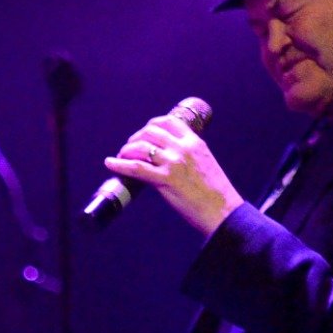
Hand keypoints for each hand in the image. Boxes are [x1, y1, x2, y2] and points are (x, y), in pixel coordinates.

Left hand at [102, 114, 244, 235]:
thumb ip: (189, 155)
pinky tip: (110, 163)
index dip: (151, 125)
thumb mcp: (205, 163)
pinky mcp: (166, 179)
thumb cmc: (215, 192)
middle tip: (129, 147)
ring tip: (121, 156)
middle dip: (136, 137)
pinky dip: (119, 165)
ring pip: (141, 147)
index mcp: (195, 142)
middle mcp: (183, 148)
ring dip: (126, 150)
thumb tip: (168, 157)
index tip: (144, 133)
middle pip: (150, 132)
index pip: (168, 122)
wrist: (223, 210)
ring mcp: (174, 163)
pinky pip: (136, 168)